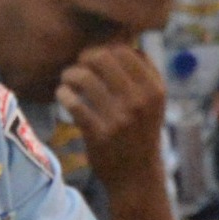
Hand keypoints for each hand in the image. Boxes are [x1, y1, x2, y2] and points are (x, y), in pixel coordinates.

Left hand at [57, 45, 167, 189]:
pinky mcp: (99, 134)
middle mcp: (139, 101)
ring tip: (67, 80)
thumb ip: (142, 74)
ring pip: (84, 78)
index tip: (96, 59)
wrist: (137, 177)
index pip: (126, 51)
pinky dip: (63, 94)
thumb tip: (121, 41)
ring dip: (70, 75)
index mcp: (155, 90)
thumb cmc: (141, 134)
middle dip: (84, 58)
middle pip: (102, 58)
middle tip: (78, 67)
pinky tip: (63, 96)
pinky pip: (73, 103)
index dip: (106, 49)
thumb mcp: (153, 104)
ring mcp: (119, 119)